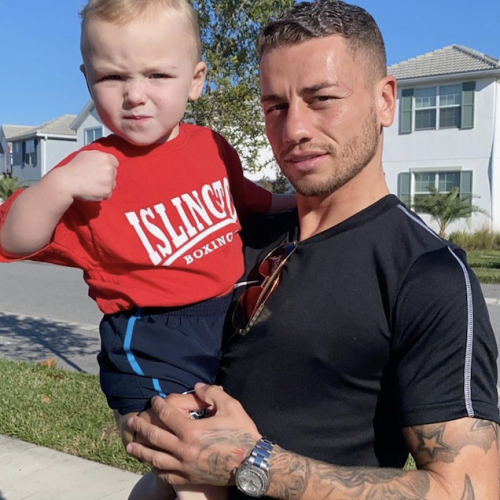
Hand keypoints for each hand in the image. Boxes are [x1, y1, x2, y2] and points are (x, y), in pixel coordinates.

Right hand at [57, 150, 118, 201]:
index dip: (107, 167)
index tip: (101, 171)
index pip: (115, 163)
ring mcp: (109, 180)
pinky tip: (92, 190)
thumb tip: (103, 157)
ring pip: (112, 185)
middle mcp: (109, 168)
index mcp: (105, 157)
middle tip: (93, 178)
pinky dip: (102, 194)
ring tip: (92, 185)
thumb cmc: (73, 169)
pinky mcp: (107, 191)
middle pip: (114, 174)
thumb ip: (97, 155)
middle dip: (106, 177)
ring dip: (105, 186)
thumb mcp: (85, 154)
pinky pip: (108, 194)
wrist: (67, 182)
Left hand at [126, 383, 261, 486]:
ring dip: (141, 451)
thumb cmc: (242, 434)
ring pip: (155, 458)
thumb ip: (212, 393)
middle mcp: (183, 449)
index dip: (159, 405)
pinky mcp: (188, 478)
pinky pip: (166, 474)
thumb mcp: (231, 407)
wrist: (252, 464)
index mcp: (192, 431)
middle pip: (155, 436)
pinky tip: (150, 464)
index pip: (167, 415)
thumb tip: (197, 386)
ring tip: (130, 446)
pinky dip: (155, 469)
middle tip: (132, 421)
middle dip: (142, 427)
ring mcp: (184, 466)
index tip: (154, 399)